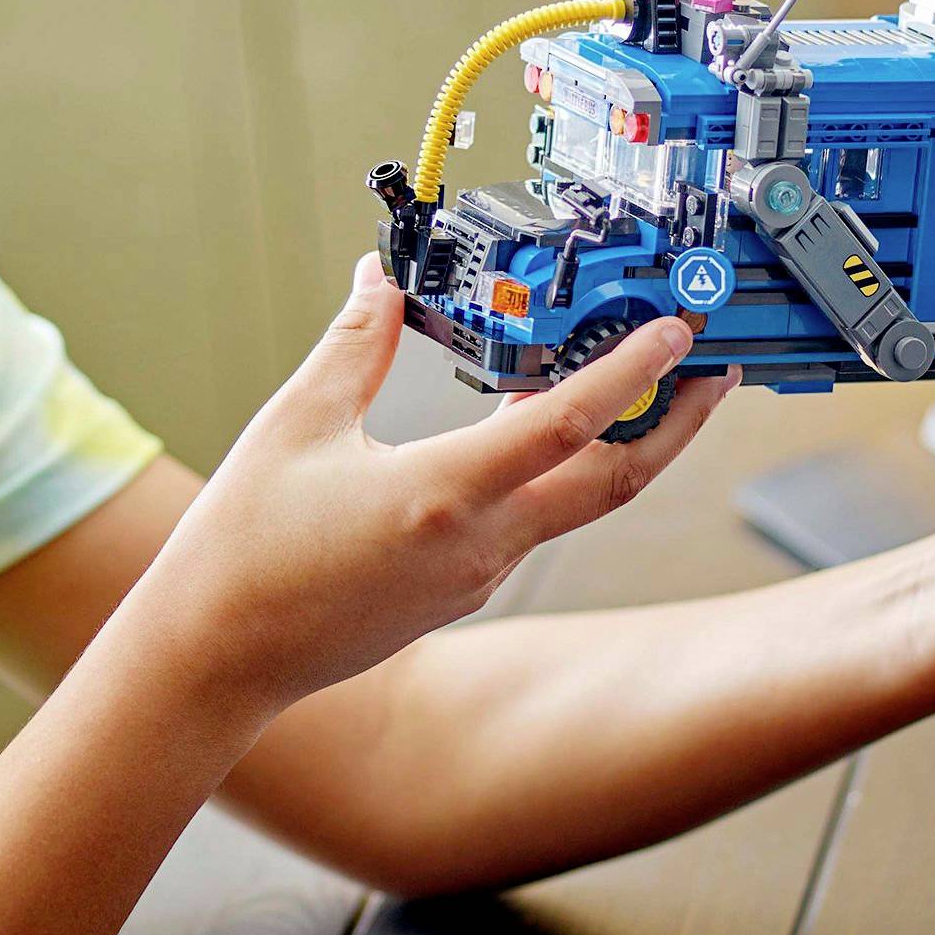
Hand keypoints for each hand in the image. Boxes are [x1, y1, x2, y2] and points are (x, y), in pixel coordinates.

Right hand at [144, 257, 738, 712]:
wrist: (217, 656)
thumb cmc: (246, 546)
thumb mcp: (298, 424)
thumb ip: (355, 344)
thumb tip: (382, 277)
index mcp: (442, 497)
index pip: (566, 425)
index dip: (630, 372)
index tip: (676, 331)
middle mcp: (478, 545)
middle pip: (614, 483)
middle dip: (678, 424)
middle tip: (716, 370)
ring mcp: (476, 576)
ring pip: (577, 503)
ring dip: (620, 444)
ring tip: (643, 381)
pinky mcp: (460, 590)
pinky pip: (532, 521)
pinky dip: (559, 470)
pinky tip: (543, 427)